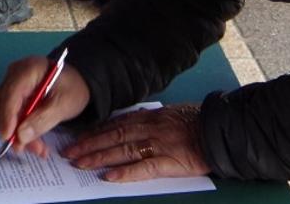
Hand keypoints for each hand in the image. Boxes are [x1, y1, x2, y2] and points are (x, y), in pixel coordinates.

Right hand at [0, 56, 89, 157]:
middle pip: (3, 105)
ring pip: (4, 113)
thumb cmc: (72, 88)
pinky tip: (34, 142)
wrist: (77, 82)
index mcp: (29, 69)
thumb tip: (21, 136)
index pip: (10, 94)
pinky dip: (20, 130)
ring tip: (38, 149)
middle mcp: (15, 74)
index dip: (7, 117)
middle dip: (14, 130)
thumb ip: (43, 119)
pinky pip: (10, 115)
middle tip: (31, 149)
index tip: (9, 138)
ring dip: (18, 134)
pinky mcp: (13, 95)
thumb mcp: (64, 104)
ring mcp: (12, 84)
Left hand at [60, 104, 207, 182]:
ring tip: (80, 163)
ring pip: (123, 150)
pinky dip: (125, 172)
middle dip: (88, 145)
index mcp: (149, 117)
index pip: (115, 124)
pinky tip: (109, 176)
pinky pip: (144, 168)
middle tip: (69, 153)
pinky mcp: (170, 161)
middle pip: (113, 136)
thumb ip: (148, 119)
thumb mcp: (169, 114)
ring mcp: (159, 144)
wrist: (220, 130)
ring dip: (99, 157)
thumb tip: (128, 121)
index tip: (76, 138)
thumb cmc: (196, 123)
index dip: (94, 132)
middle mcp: (150, 128)